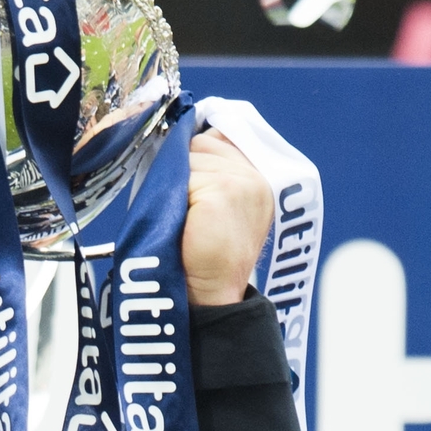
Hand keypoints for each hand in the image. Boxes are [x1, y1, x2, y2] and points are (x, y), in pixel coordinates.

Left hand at [182, 130, 269, 305]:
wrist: (210, 293)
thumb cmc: (204, 255)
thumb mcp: (215, 205)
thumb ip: (211, 172)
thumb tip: (182, 141)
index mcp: (258, 179)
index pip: (218, 137)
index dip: (195, 154)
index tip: (187, 182)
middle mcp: (255, 177)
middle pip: (200, 144)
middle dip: (183, 167)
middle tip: (184, 205)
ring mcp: (241, 181)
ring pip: (187, 157)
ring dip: (176, 183)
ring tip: (184, 216)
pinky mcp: (222, 189)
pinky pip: (180, 174)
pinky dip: (172, 196)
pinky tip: (183, 221)